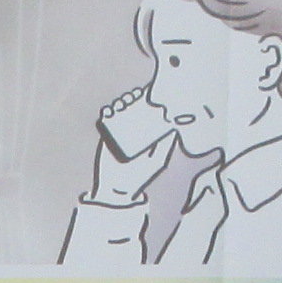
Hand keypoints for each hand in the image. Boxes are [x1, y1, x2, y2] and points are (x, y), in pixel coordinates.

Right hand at [90, 86, 176, 201]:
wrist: (118, 188)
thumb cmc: (141, 176)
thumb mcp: (158, 160)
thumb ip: (165, 145)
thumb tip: (174, 127)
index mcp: (149, 133)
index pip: (149, 111)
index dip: (148, 100)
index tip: (147, 94)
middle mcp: (136, 129)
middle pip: (134, 107)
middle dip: (133, 98)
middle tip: (132, 98)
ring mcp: (121, 131)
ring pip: (120, 111)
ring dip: (120, 103)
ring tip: (121, 104)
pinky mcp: (108, 135)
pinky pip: (107, 119)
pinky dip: (107, 112)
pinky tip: (109, 111)